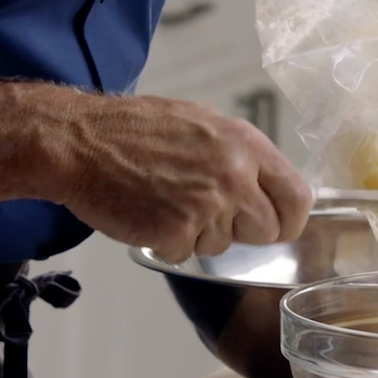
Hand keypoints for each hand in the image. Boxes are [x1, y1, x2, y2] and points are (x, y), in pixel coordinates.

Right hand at [53, 95, 313, 261]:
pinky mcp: (177, 232)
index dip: (289, 219)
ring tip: (168, 201)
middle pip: (267, 230)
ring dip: (199, 234)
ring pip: (223, 245)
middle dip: (242, 230)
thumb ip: (239, 155)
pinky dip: (168, 243)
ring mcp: (206, 206)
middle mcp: (234, 176)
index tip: (277, 226)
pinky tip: (149, 214)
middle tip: (209, 214)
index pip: (298, 197)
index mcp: (245, 144)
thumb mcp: (201, 123)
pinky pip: (186, 254)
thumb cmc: (135, 130)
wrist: (79, 142)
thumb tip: (266, 186)